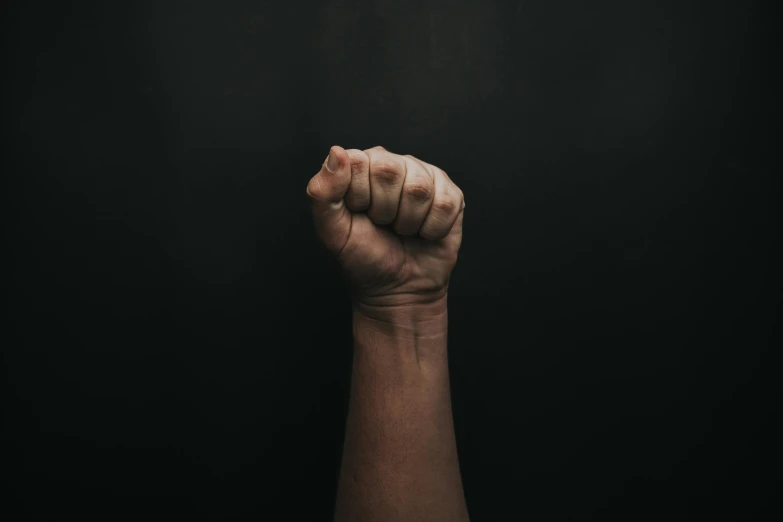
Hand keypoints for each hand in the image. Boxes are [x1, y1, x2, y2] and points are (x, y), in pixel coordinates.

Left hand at [306, 145, 464, 309]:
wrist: (397, 289)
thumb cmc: (362, 257)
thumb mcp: (331, 230)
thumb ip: (322, 192)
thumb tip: (337, 152)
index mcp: (360, 165)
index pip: (357, 162)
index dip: (358, 196)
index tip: (359, 215)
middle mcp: (393, 163)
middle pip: (389, 170)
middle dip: (383, 210)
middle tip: (382, 224)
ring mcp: (424, 176)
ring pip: (419, 189)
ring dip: (408, 222)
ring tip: (402, 230)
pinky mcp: (450, 194)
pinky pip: (445, 204)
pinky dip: (432, 229)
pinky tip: (423, 233)